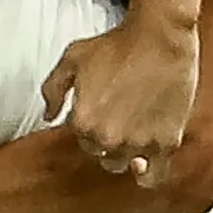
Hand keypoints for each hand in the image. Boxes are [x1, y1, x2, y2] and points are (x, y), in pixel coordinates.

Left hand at [42, 24, 199, 177]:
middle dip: (106, 138)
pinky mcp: (165, 143)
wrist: (160, 37)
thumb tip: (48, 115)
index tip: (102, 110)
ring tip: (133, 132)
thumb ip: (53, 89)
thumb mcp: (72, 58)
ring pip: (122, 164)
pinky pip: (153, 176)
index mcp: (83, 122)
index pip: (81, 138)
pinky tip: (146, 165)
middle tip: (118, 116)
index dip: (90, 124)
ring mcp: (137, 144)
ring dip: (125, 152)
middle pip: (100, 154)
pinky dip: (148, 174)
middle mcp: (108, 138)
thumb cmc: (119, 44)